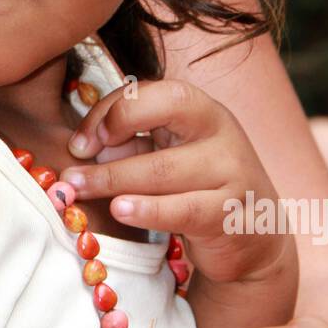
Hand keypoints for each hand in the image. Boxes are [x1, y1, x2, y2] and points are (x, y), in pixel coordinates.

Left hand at [61, 78, 283, 282]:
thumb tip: (85, 147)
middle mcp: (220, 130)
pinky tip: (120, 210)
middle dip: (112, 131)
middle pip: (167, 108)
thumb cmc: (197, 188)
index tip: (80, 143)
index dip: (111, 109)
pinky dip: (148, 209)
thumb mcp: (167, 155)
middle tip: (72, 166)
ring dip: (114, 179)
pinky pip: (184, 209)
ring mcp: (231, 170)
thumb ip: (131, 143)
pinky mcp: (232, 213)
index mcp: (200, 108)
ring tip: (78, 189)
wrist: (255, 236)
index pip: (153, 91)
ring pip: (165, 168)